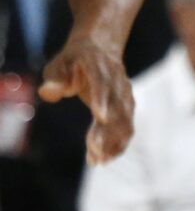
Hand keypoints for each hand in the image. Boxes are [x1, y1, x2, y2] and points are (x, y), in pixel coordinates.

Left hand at [38, 34, 133, 164]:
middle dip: (108, 131)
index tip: (101, 116)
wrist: (101, 49)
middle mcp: (118, 82)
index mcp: (101, 68)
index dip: (104, 99)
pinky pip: (127, 128)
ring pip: (125, 121)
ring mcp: (125, 95)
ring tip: (98, 161)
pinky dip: (118, 144)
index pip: (104, 83)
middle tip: (95, 152)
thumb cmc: (75, 60)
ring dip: (113, 142)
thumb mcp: (59, 63)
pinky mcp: (127, 107)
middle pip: (117, 108)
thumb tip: (50, 91)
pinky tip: (104, 159)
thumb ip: (56, 77)